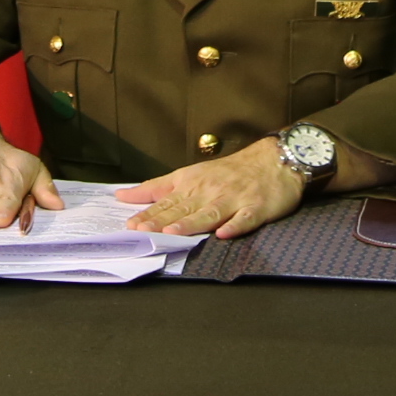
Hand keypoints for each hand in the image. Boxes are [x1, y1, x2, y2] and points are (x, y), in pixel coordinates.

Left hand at [117, 141, 305, 238]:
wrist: (272, 160)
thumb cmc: (227, 171)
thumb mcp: (189, 174)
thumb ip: (157, 187)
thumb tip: (123, 196)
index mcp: (192, 184)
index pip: (166, 202)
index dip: (148, 214)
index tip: (130, 225)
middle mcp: (209, 192)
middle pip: (183, 209)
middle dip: (162, 221)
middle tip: (142, 231)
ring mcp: (233, 200)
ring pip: (209, 213)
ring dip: (191, 223)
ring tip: (173, 233)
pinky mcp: (256, 208)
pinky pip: (245, 219)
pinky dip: (234, 227)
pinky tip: (224, 234)